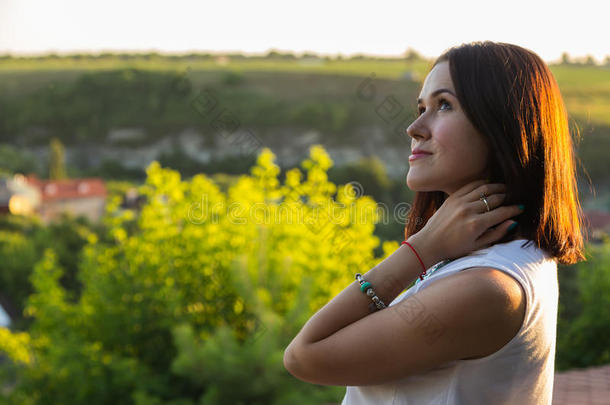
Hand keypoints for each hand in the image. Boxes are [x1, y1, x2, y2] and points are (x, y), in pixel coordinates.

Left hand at [407, 179, 523, 267]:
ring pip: (485, 189)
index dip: (515, 210)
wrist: (429, 243)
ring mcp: (459, 202)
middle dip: (508, 198)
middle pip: (496, 198)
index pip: (502, 212)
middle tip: (515, 198)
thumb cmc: (454, 248)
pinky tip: (489, 186)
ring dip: (498, 187)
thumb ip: (497, 233)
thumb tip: (513, 221)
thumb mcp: (478, 245)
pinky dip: (482, 184)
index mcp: (476, 224)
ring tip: (506, 190)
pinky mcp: (452, 197)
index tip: (521, 208)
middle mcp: (468, 210)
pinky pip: (471, 186)